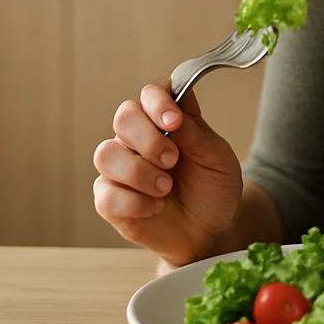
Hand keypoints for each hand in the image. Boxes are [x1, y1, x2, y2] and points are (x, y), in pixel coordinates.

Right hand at [93, 83, 242, 267]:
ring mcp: (120, 169)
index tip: (174, 121)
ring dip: (139, 172)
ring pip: (106, 154)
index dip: (158, 102)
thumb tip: (176, 112)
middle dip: (148, 139)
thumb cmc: (213, 188)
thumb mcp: (217, 158)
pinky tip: (156, 207)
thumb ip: (196, 133)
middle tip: (172, 160)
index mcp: (165, 121)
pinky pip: (106, 194)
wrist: (211, 230)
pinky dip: (134, 202)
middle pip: (123, 117)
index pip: (151, 93)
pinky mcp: (110, 200)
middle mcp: (138, 139)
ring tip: (165, 188)